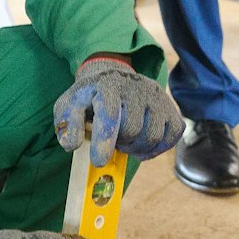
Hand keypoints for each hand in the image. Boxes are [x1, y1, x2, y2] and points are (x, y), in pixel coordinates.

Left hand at [53, 57, 183, 165]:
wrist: (115, 78)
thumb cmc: (91, 97)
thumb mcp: (69, 105)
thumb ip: (67, 124)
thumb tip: (72, 145)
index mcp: (108, 86)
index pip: (110, 116)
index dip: (104, 142)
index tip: (98, 161)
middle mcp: (137, 88)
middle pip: (132, 130)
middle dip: (120, 143)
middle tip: (112, 142)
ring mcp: (157, 97)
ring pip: (152, 136)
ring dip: (137, 148)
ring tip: (125, 142)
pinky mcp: (171, 107)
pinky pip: (171, 136)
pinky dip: (156, 148)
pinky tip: (142, 145)